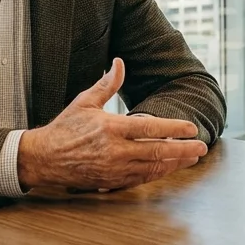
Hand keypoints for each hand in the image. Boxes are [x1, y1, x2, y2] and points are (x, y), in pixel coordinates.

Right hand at [17, 58, 206, 190]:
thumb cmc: (64, 128)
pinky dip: (157, 173)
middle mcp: (115, 150)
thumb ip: (107, 84)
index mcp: (111, 128)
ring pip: (152, 168)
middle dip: (183, 150)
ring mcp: (114, 169)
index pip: (150, 128)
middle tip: (202, 147)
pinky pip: (140, 179)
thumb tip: (119, 62)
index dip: (174, 129)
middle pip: (157, 151)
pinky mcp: (111, 181)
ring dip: (174, 164)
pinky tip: (169, 168)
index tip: (192, 129)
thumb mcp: (85, 102)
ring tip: (191, 158)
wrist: (43, 159)